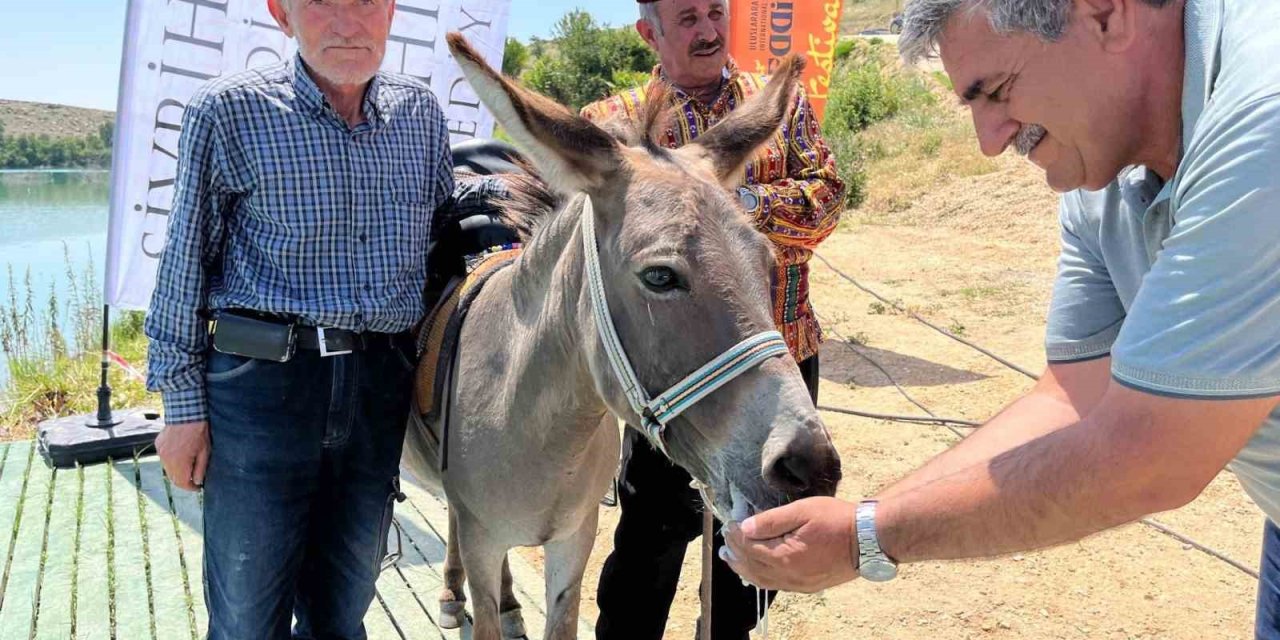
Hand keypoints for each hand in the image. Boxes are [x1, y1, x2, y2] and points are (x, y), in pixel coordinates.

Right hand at [156, 421, 209, 490]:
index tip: (198, 487)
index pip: (182, 483)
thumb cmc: (199, 432)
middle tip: (194, 480)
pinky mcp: (158, 445)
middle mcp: (166, 459)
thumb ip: (200, 469)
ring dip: (177, 471)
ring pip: (167, 469)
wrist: (186, 413)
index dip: (191, 488)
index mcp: (179, 462)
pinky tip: (180, 454)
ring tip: (188, 466)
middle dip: (184, 481)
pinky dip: (171, 461)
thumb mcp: (205, 452)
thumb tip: (197, 482)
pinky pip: (164, 459)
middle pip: (173, 478)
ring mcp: (160, 452)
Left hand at [721, 496, 858, 592]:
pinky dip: (760, 578)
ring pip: (762, 580)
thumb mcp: (802, 511)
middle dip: (735, 553)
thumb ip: (772, 521)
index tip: (730, 523)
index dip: (737, 534)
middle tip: (724, 542)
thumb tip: (745, 527)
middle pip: (752, 566)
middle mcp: (788, 575)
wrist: (869, 540)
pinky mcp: (808, 586)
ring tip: (731, 558)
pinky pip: (776, 585)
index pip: (750, 546)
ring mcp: (799, 584)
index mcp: (785, 556)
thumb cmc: (837, 520)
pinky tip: (756, 571)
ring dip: (744, 568)